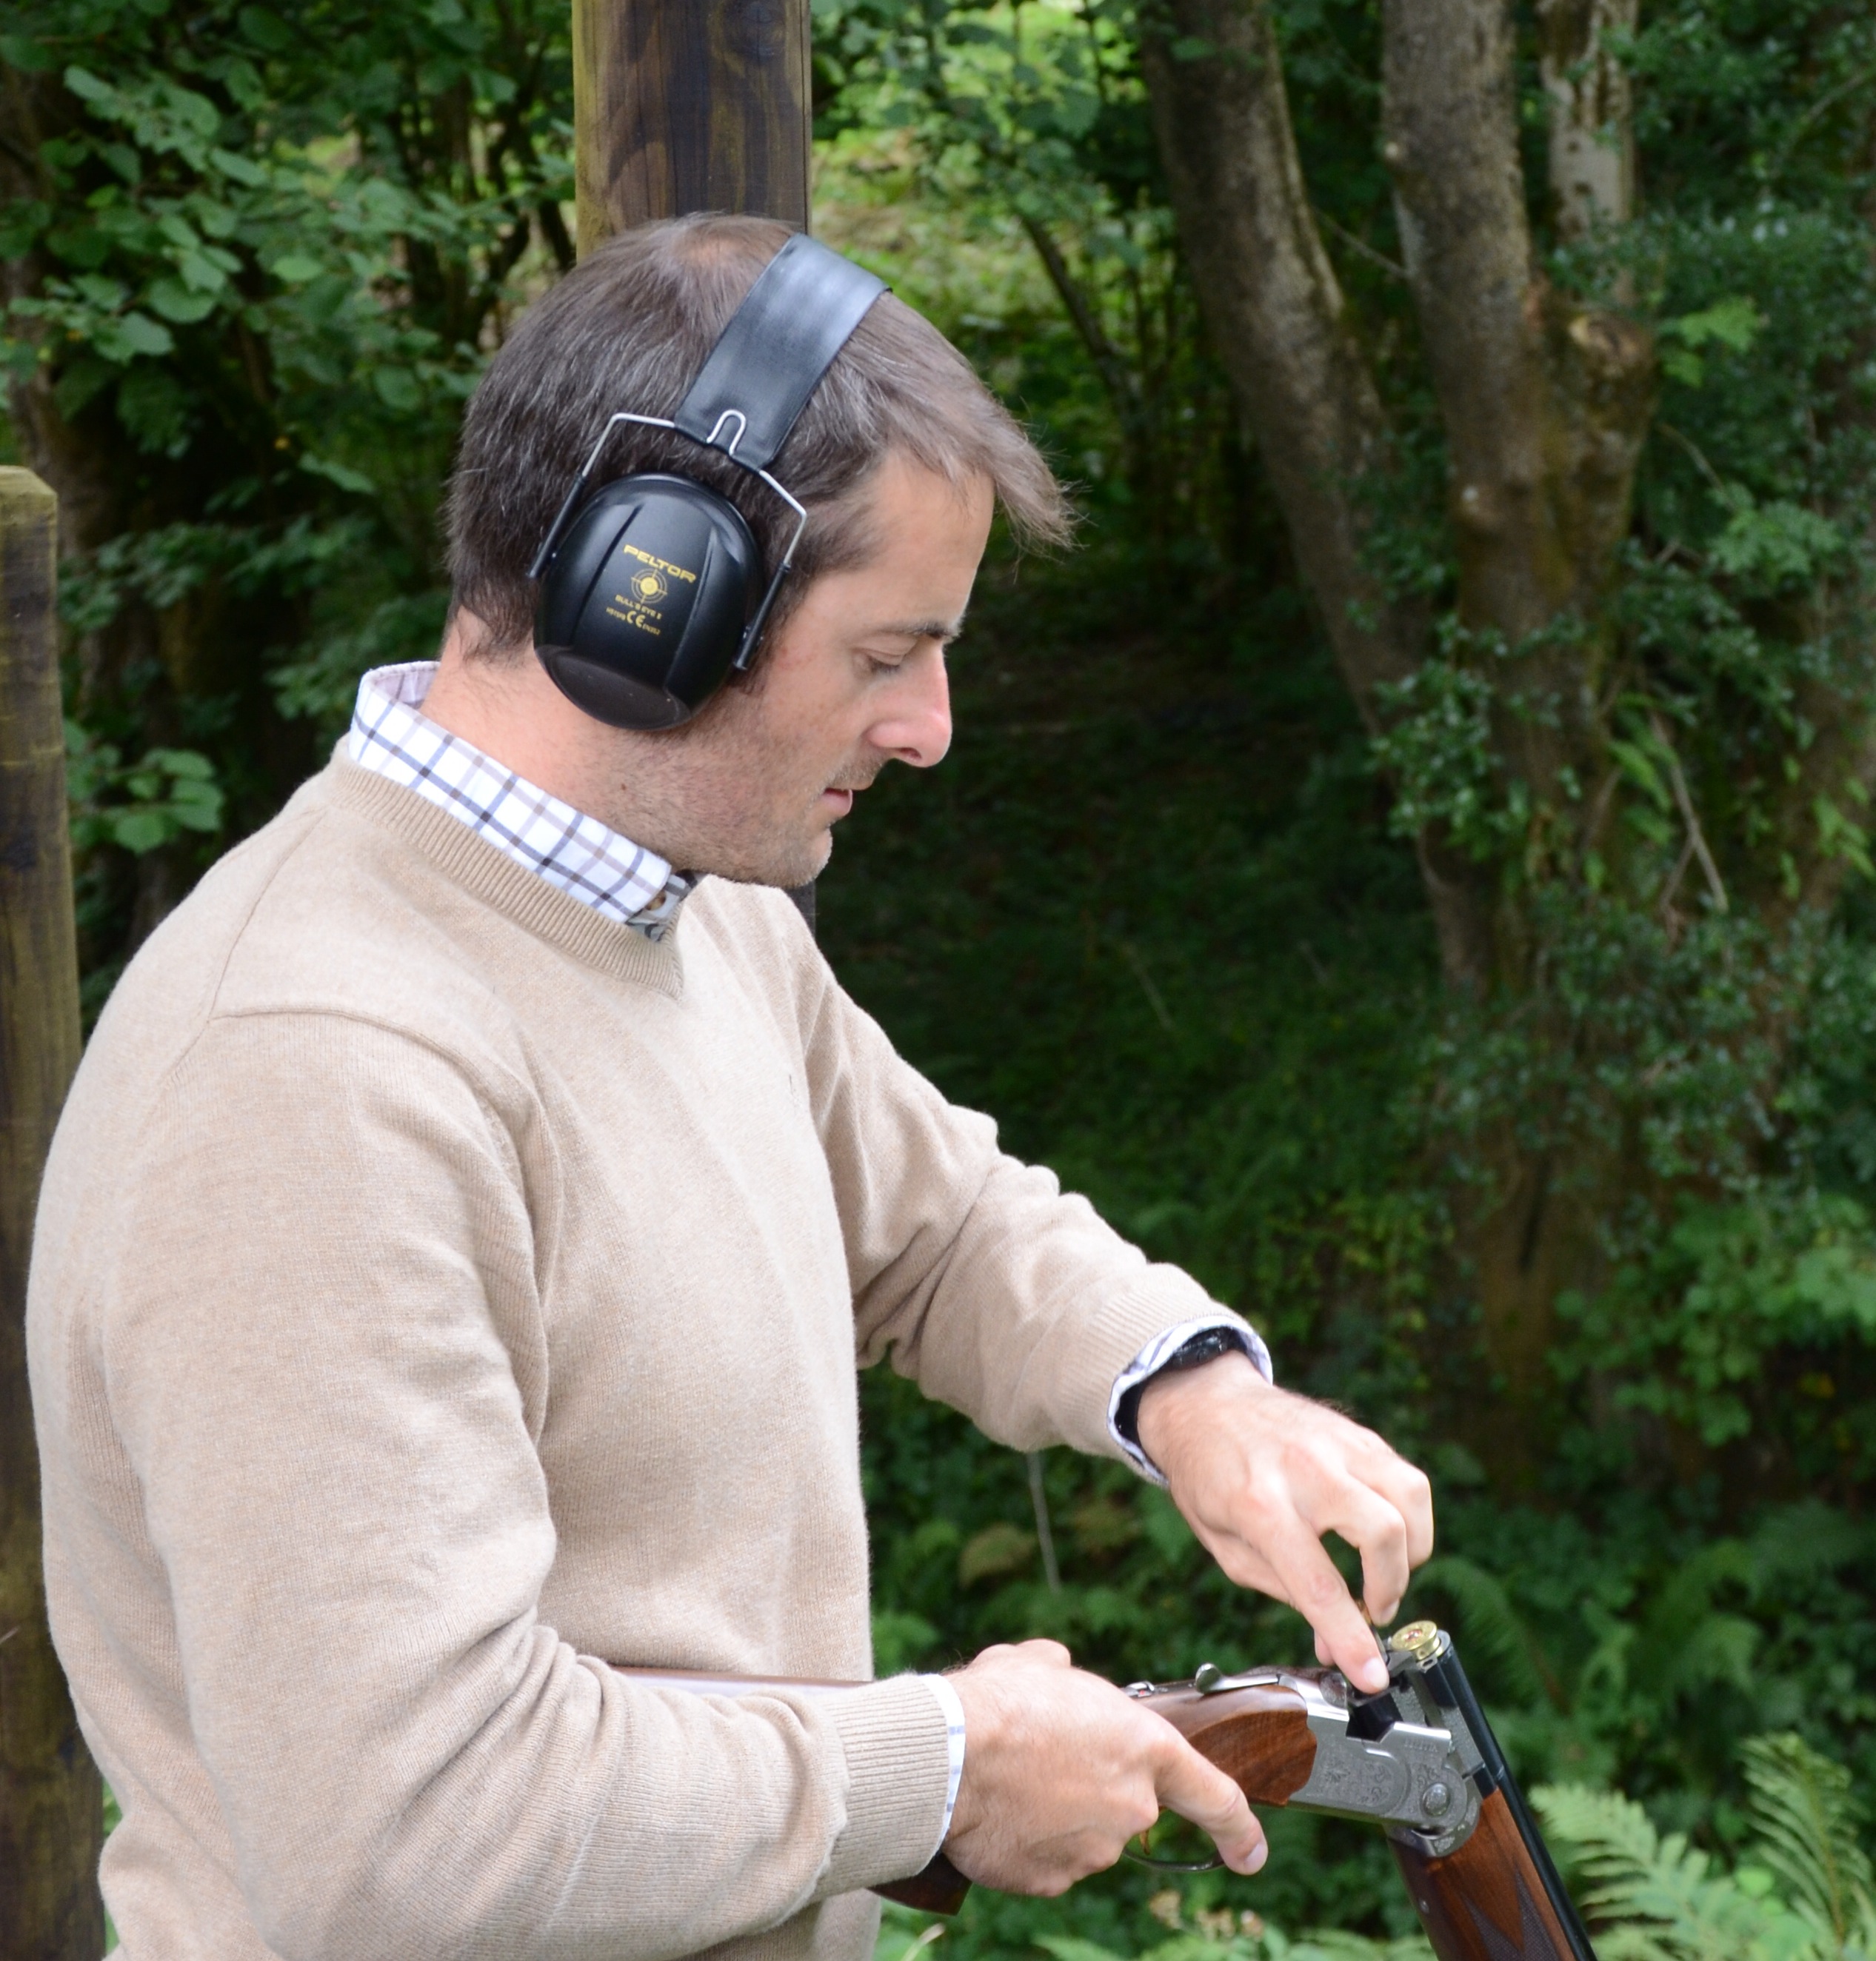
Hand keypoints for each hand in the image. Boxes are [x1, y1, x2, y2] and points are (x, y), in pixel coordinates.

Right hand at [942, 1639, 1264, 1894]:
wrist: (946, 1756)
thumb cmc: (998, 1701)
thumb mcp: (1043, 1664)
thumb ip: (1070, 1678)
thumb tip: (1057, 1677)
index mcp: (1146, 1749)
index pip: (1216, 1797)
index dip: (1240, 1828)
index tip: (1253, 1853)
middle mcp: (1131, 1808)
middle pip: (1126, 1804)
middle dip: (1093, 1785)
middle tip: (1043, 1756)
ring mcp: (1093, 1851)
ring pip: (1084, 1832)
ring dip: (1057, 1811)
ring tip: (1009, 1776)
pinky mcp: (1051, 1880)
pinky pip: (1049, 1860)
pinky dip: (1029, 1840)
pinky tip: (999, 1810)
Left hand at [1136, 1352, 1433, 1693]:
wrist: (1205, 1404)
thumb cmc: (1209, 1478)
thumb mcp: (1227, 1548)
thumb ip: (1285, 1593)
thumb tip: (1335, 1645)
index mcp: (1258, 1504)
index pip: (1318, 1584)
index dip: (1350, 1639)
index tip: (1372, 1675)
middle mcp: (1303, 1468)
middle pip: (1382, 1531)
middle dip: (1390, 1587)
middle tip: (1371, 1608)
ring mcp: (1337, 1444)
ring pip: (1408, 1499)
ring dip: (1409, 1552)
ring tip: (1381, 1570)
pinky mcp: (1360, 1434)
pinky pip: (1407, 1479)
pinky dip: (1407, 1518)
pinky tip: (1381, 1534)